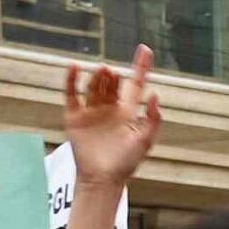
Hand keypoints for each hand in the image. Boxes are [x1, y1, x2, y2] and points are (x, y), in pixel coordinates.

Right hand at [62, 43, 161, 228]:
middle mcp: (110, 108)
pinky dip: (71, 80)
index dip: (140, 66)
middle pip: (112, 83)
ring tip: (102, 71)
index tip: (144, 49)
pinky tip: (74, 68)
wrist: (102, 178)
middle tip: (111, 72)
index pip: (135, 83)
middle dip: (112, 76)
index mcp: (128, 112)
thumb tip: (156, 94)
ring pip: (94, 86)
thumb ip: (153, 119)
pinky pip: (72, 94)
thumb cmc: (126, 163)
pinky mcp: (74, 117)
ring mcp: (91, 111)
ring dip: (97, 77)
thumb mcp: (145, 141)